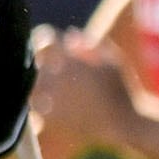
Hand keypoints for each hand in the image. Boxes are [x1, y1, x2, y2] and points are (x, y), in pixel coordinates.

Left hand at [30, 37, 136, 157]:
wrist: (125, 124)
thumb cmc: (123, 90)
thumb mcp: (114, 61)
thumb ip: (91, 45)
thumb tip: (70, 35)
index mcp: (71, 59)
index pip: (44, 39)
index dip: (46, 38)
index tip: (50, 42)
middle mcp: (56, 76)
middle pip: (37, 62)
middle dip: (46, 63)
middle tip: (57, 68)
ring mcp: (50, 97)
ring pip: (33, 84)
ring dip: (41, 84)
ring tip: (54, 88)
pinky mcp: (49, 117)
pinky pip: (36, 105)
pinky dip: (42, 104)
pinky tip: (53, 105)